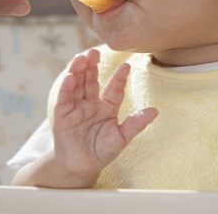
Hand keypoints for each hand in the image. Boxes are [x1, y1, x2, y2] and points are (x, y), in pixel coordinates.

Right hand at [52, 48, 157, 185]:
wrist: (82, 166)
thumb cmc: (102, 152)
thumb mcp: (122, 137)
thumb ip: (135, 124)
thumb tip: (155, 111)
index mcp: (106, 107)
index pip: (113, 88)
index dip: (119, 78)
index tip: (126, 66)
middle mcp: (90, 103)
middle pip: (91, 80)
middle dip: (92, 66)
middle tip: (95, 51)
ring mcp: (76, 107)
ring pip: (77, 84)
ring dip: (78, 70)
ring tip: (81, 57)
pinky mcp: (62, 115)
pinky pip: (64, 99)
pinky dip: (67, 87)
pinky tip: (70, 77)